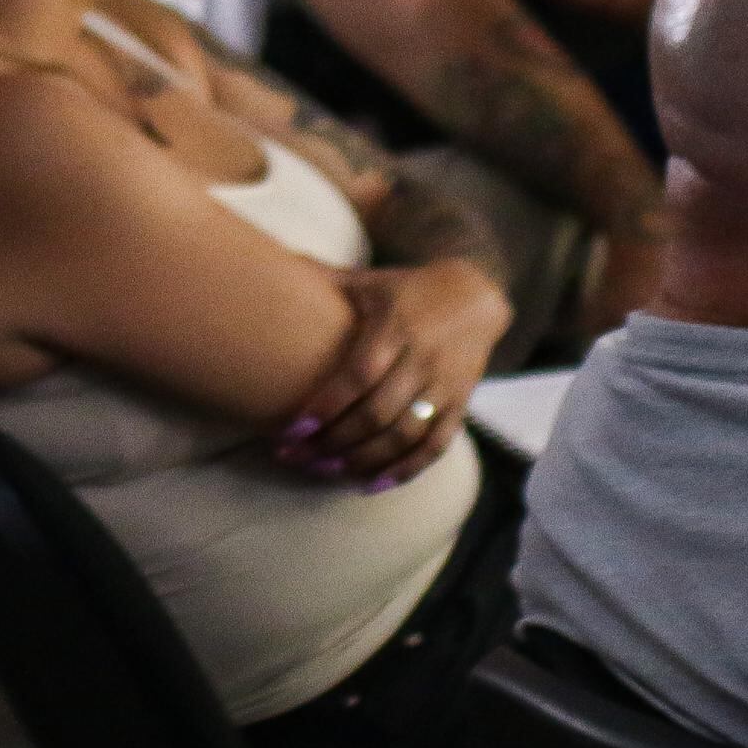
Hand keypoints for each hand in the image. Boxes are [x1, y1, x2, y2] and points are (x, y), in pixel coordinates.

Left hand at [279, 260, 510, 488]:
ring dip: (363, 460)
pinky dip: (406, 470)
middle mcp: (423, 358)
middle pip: (378, 413)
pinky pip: (436, 445)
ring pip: (405, 435)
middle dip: (334, 442)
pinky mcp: (462, 404)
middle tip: (296, 457)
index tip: (291, 430)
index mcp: (396, 326)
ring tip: (324, 472)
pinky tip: (372, 485)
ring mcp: (445, 384)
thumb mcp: (367, 281)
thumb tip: (271, 262)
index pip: (358, 375)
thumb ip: (322, 278)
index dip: (326, 407)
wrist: (476, 297)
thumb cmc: (406, 290)